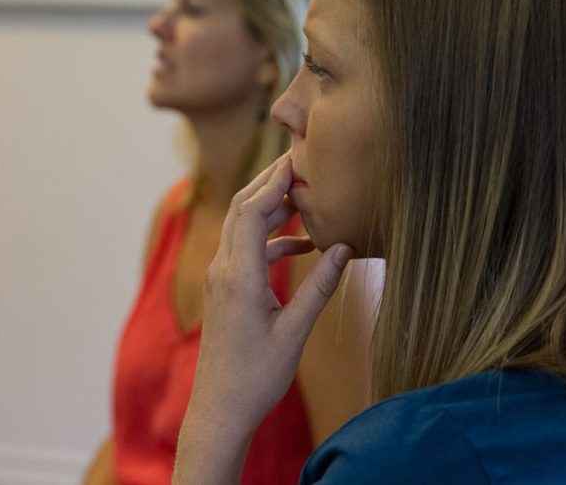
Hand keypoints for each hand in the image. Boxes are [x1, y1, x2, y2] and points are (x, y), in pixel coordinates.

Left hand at [174, 154, 352, 483]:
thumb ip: (320, 288)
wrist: (220, 407)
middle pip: (242, 210)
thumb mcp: (295, 332)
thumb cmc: (257, 375)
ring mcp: (221, 278)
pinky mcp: (225, 289)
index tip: (297, 159)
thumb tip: (345, 247)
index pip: (251, 211)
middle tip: (301, 163)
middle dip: (270, 184)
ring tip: (307, 198)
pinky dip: (270, 240)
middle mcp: (223, 269)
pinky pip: (245, 250)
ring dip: (271, 211)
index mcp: (238, 276)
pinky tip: (302, 246)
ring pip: (242, 228)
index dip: (273, 182)